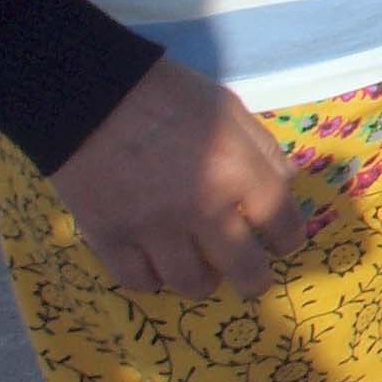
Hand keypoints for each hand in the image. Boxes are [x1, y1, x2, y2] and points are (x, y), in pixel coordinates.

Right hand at [46, 59, 310, 298]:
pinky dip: (152, 279)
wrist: (92, 97)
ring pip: (191, 284)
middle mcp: (202, 209)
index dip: (288, 239)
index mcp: (238, 172)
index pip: (282, 224)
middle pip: (244, 270)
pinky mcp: (109, 239)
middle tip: (252, 278)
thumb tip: (284, 188)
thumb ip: (263, 151)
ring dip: (202, 281)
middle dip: (254, 280)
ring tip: (201, 270)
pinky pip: (139, 281)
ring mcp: (154, 229)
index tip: (283, 243)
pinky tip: (156, 266)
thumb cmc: (169, 97)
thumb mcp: (231, 111)